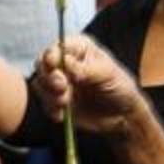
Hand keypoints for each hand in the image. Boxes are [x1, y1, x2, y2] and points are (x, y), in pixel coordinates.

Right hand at [31, 35, 146, 139]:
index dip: (51, 55)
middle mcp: (65, 63)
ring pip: (39, 84)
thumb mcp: (107, 74)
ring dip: (50, 95)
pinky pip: (44, 103)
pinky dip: (52, 109)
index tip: (53, 65)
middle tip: (62, 87)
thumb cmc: (120, 87)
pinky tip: (64, 114)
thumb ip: (84, 68)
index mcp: (78, 49)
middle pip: (41, 64)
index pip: (57, 47)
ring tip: (66, 102)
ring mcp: (60, 82)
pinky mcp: (57, 101)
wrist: (123, 115)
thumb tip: (65, 62)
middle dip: (48, 77)